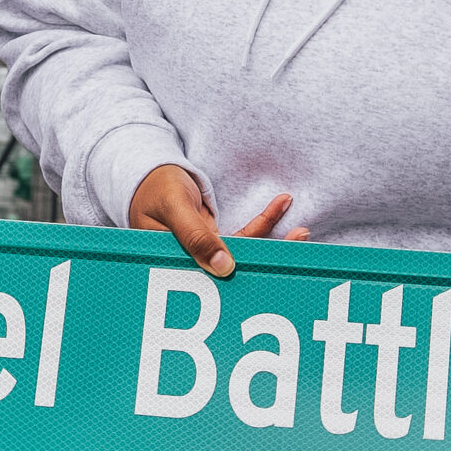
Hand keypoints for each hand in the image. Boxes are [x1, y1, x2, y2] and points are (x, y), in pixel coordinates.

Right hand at [128, 165, 303, 277]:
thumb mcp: (174, 207)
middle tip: (300, 241)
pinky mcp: (216, 241)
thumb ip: (196, 237)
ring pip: (246, 253)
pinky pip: (244, 236)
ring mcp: (206, 253)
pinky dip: (264, 221)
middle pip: (237, 269)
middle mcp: (194, 264)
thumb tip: (225, 269)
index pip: (213, 277)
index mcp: (176, 265)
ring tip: (302, 230)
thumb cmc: (154, 187)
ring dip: (274, 239)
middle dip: (272, 258)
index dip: (246, 273)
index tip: (276, 265)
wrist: (148, 174)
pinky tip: (282, 204)